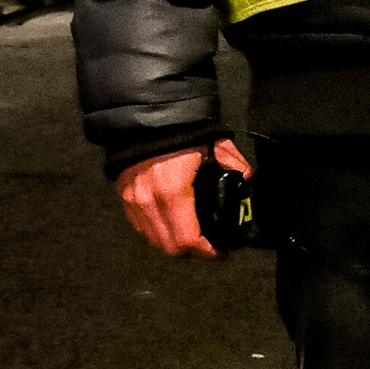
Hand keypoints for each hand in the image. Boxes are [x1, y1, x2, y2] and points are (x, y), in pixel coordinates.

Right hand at [117, 134, 251, 259]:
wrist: (144, 114)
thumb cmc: (180, 129)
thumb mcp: (214, 145)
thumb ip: (234, 164)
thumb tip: (246, 178)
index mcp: (173, 191)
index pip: (188, 239)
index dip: (207, 253)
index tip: (221, 253)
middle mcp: (148, 201)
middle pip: (170, 247)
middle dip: (192, 254)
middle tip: (210, 249)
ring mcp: (132, 201)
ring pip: (154, 240)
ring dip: (174, 244)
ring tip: (193, 239)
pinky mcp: (124, 197)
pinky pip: (141, 226)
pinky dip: (158, 231)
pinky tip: (173, 224)